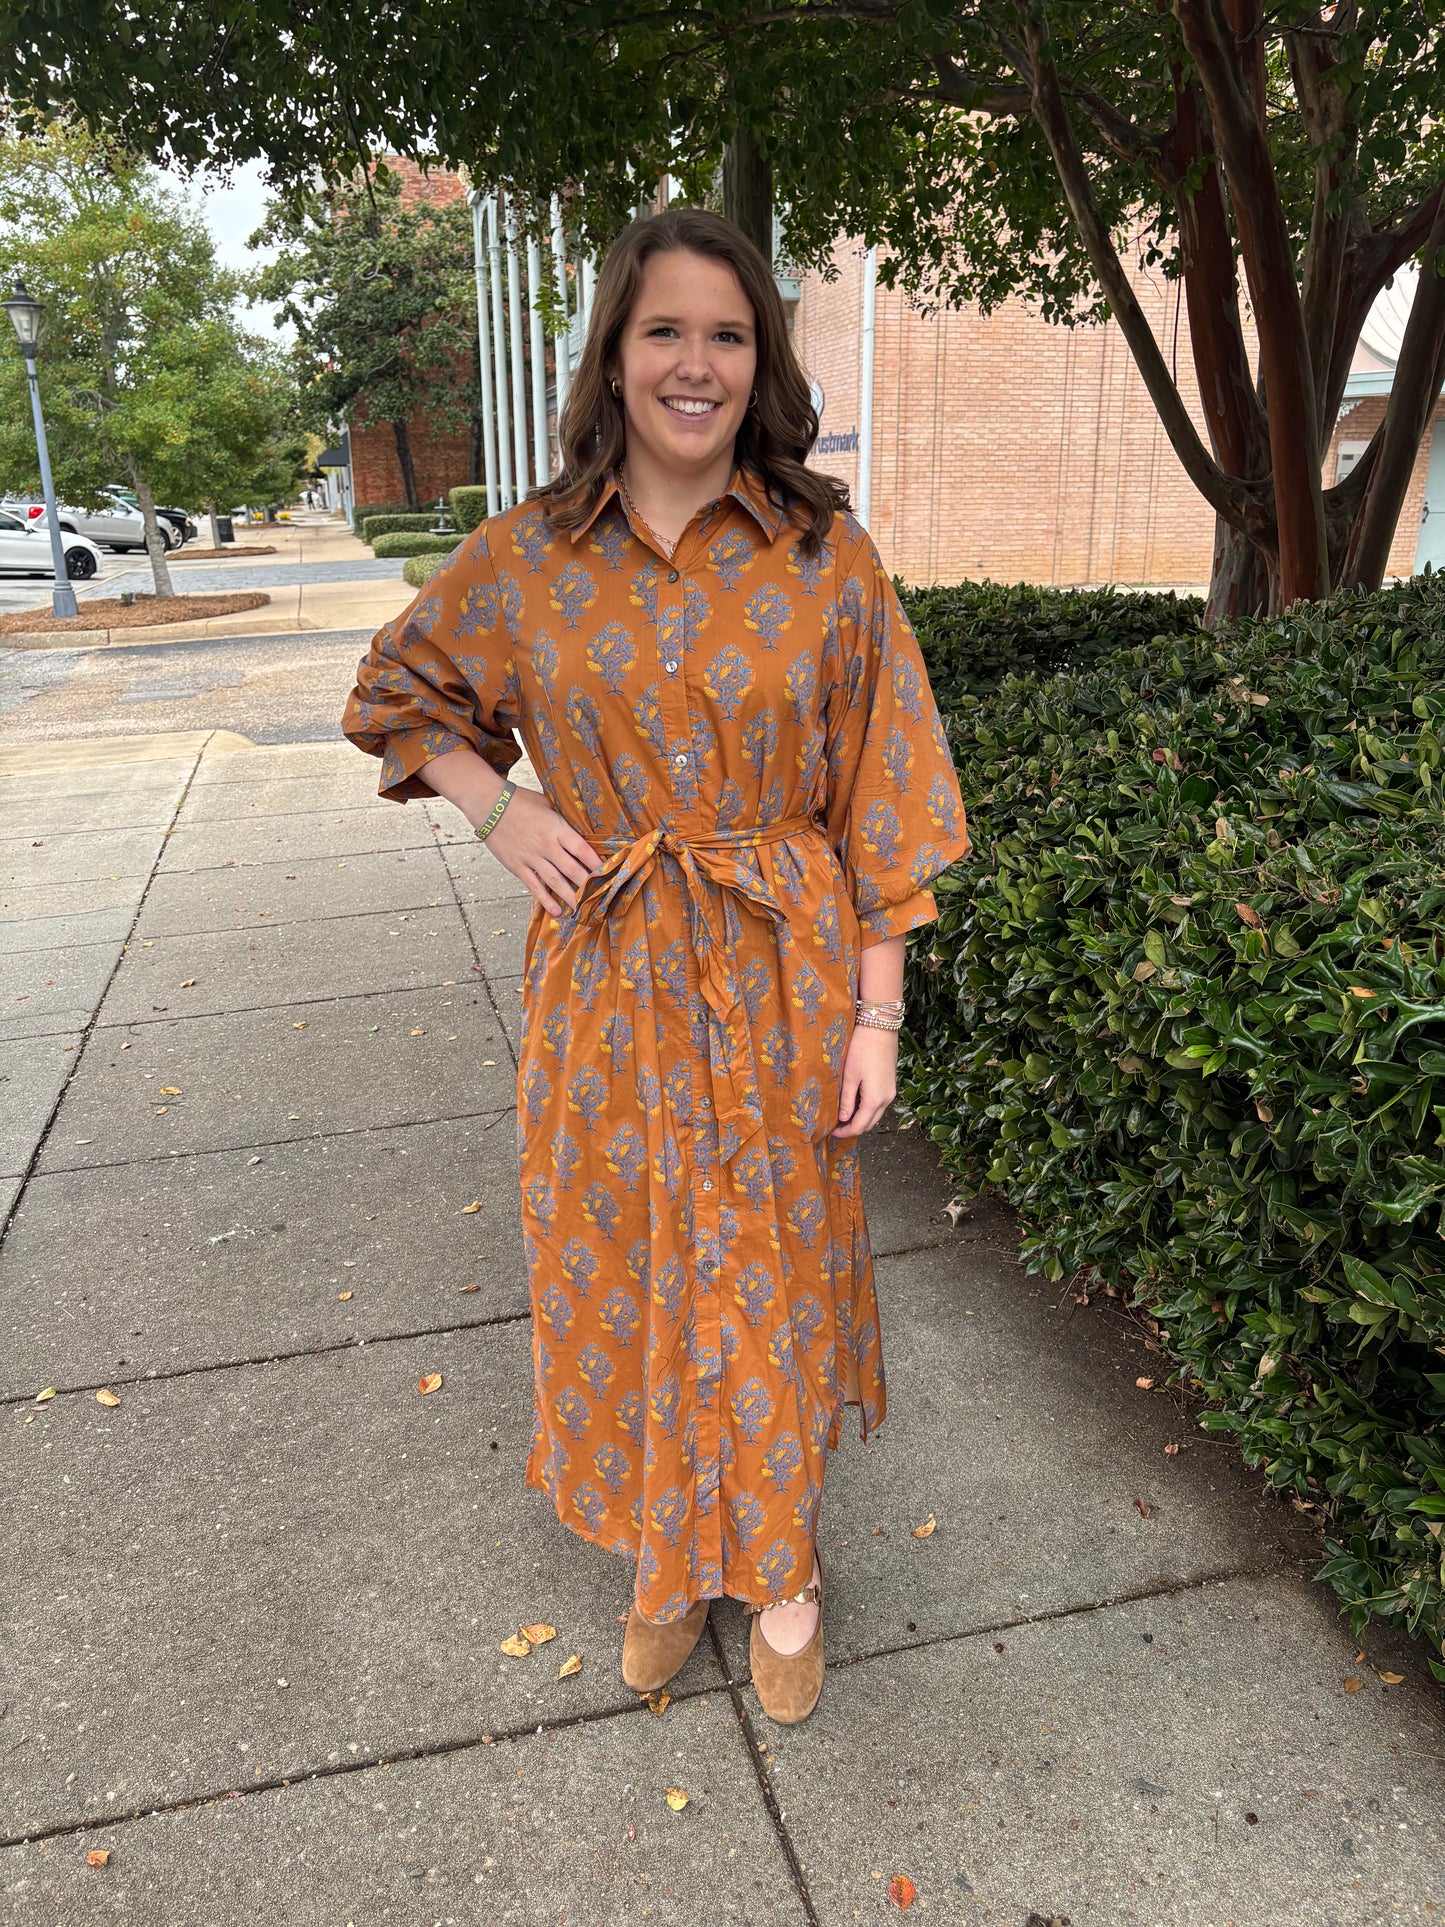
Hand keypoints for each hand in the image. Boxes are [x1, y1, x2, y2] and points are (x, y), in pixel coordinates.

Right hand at [481, 785, 603, 915]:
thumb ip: (563, 819)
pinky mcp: (517, 866)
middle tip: (601, 898)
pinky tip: (556, 910)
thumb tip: (580, 828)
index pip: (582, 850)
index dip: (596, 864)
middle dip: (588, 886)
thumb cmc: (520, 801)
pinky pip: (534, 886)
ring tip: (583, 910)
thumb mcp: (547, 804)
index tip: (609, 874)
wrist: (489, 805)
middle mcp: (546, 845)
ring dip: (571, 897)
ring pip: (556, 882)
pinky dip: (545, 899)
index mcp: (557, 828)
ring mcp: (531, 857)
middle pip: (572, 870)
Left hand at [832, 1024, 897, 1136]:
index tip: (831, 1131)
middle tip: (835, 1126)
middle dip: (853, 1128)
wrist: (880, 1027)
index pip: (860, 1126)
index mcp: (875, 1099)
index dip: (845, 1132)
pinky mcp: (890, 1084)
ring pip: (875, 1114)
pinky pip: (879, 1103)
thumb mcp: (849, 1075)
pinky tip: (854, 1102)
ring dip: (861, 1118)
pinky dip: (867, 1108)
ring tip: (842, 1115)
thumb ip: (846, 1099)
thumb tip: (843, 1118)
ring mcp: (891, 1091)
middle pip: (870, 1123)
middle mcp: (887, 1099)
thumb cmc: (862, 1049)